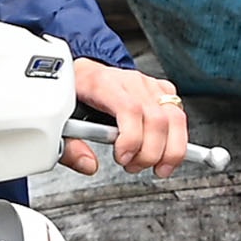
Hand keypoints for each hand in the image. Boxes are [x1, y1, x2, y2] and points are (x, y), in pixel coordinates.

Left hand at [62, 61, 188, 176]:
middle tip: (134, 166)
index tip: (123, 158)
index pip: (129, 108)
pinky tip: (164, 154)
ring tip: (156, 167)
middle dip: (150, 152)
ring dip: (170, 151)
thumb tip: (89, 165)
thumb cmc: (75, 95)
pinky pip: (179, 117)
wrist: (85, 73)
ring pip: (175, 118)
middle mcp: (130, 81)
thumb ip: (70, 147)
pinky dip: (177, 141)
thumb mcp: (61, 121)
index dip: (131, 138)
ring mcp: (149, 84)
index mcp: (102, 83)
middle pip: (156, 118)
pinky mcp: (163, 90)